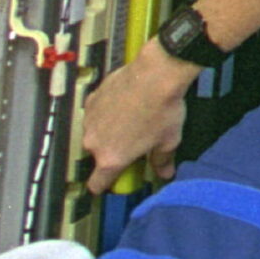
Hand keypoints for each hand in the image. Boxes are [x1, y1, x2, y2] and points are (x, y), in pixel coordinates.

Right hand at [80, 45, 197, 192]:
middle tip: (132, 140)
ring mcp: (90, 120)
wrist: (156, 74)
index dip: (103, 185)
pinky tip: (124, 102)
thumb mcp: (169, 140)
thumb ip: (162, 160)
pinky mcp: (91, 100)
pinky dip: (106, 110)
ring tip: (131, 118)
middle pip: (98, 154)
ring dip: (108, 129)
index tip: (109, 181)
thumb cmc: (163, 109)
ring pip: (96, 132)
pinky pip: (96, 112)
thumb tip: (165, 172)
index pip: (97, 183)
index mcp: (111, 158)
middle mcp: (95, 142)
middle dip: (112, 150)